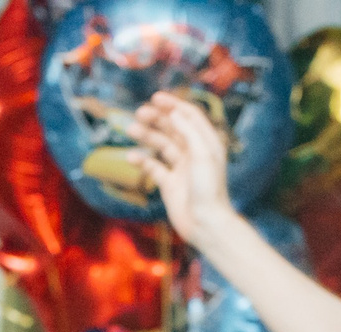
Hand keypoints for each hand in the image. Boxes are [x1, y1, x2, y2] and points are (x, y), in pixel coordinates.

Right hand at [130, 93, 235, 247]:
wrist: (206, 224)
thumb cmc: (209, 190)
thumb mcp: (202, 155)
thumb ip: (188, 131)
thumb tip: (174, 113)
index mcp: (207, 143)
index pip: (190, 117)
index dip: (174, 105)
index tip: (156, 98)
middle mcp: (194, 153)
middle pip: (174, 128)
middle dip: (157, 118)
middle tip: (139, 112)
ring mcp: (181, 169)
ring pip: (161, 145)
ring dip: (147, 136)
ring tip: (131, 128)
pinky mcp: (169, 184)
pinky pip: (153, 167)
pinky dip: (142, 160)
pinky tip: (132, 156)